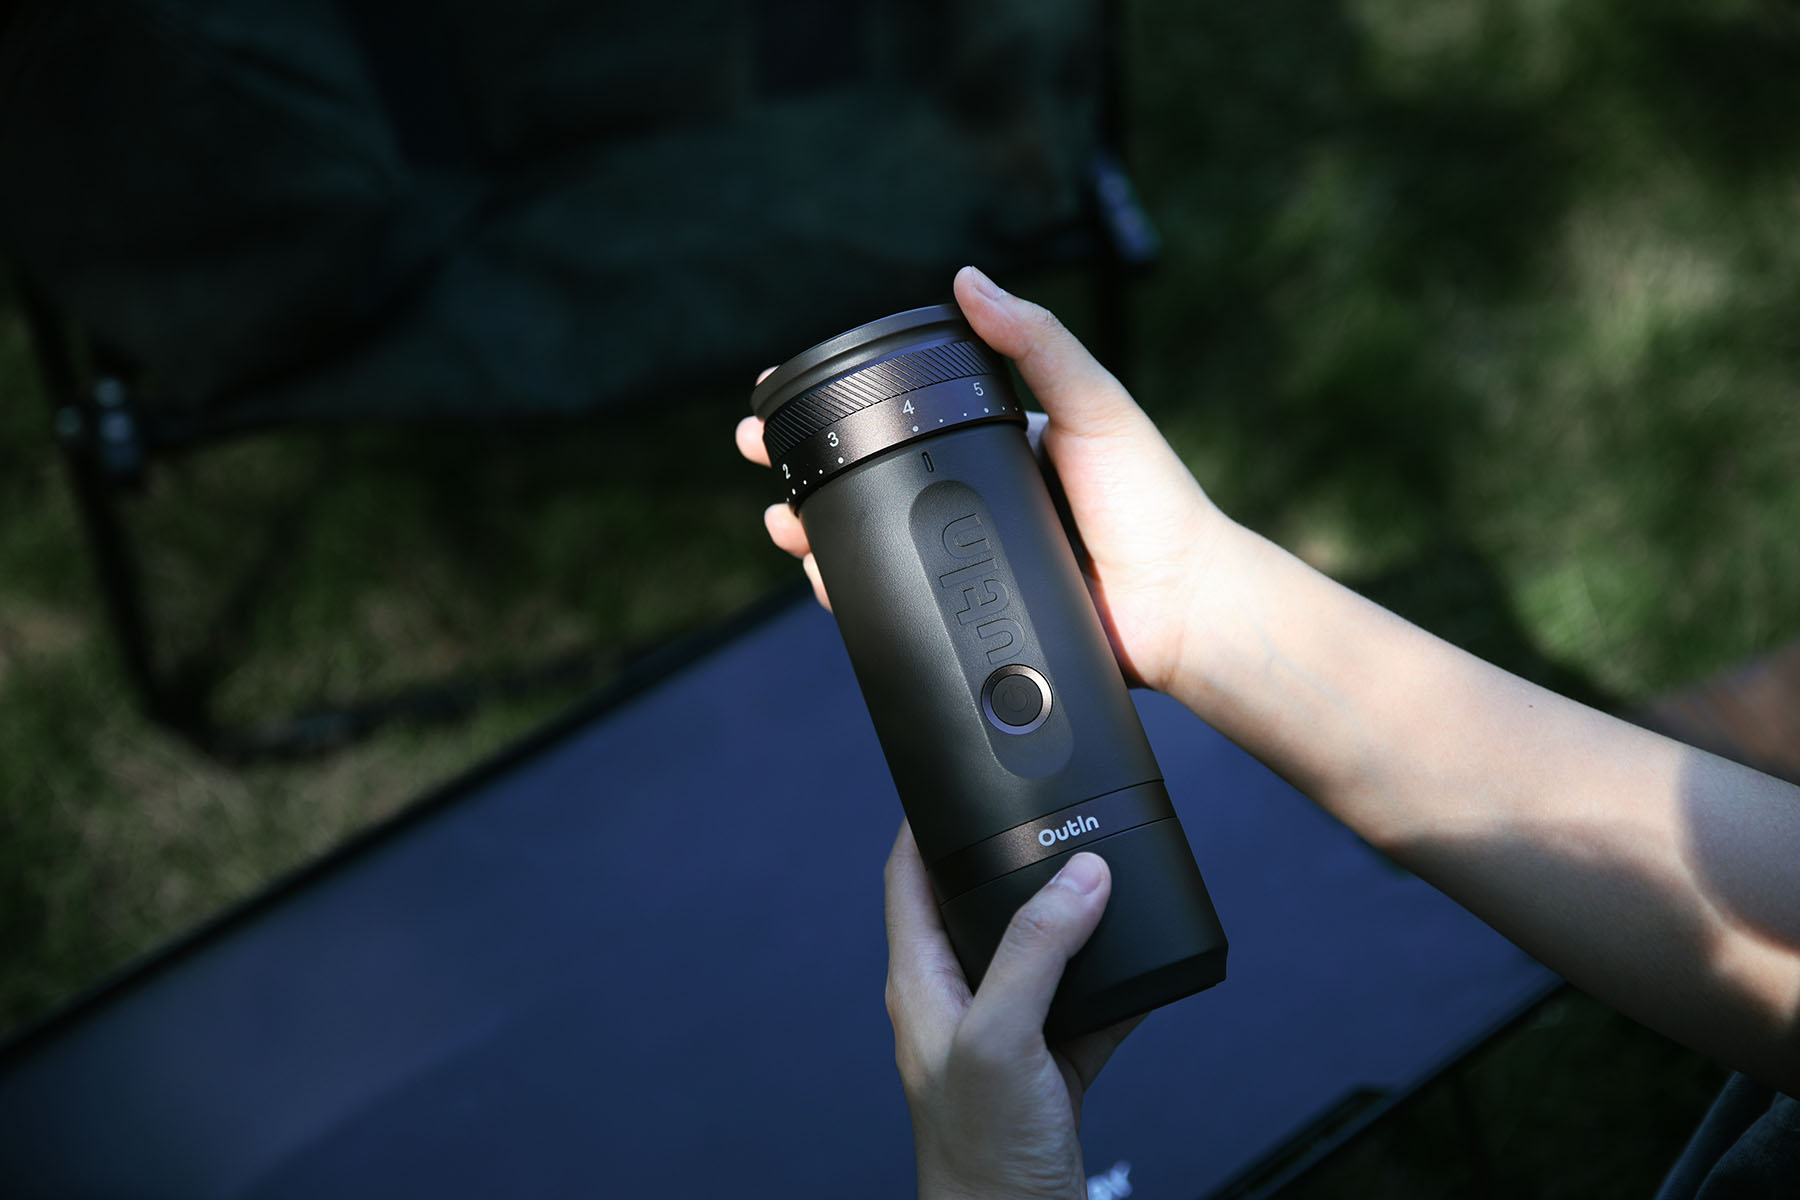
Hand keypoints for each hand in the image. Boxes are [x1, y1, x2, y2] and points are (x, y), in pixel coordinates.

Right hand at [734, 265, 1230, 692]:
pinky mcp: (972, 614)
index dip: (839, 407)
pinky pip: (901, 601)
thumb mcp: (1094, 403)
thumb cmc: (1152, 500)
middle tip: (758, 457)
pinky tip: (824, 579)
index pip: (901, 416)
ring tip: (782, 523)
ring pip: (872, 540)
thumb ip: (1035, 342)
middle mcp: (974, 500)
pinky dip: (853, 592)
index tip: (786, 396)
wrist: (1182, 607)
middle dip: (804, 468)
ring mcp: (968, 559)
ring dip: (814, 530)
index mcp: (996, 443)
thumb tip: (968, 278)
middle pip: (870, 479)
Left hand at [884, 824, 1140, 1199]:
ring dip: (1072, 918)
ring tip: (1105, 878)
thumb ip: (1036, 951)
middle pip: (978, 905)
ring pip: (1039, 951)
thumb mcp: (1002, 1036)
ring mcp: (1005, 1033)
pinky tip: (1141, 961)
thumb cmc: (981, 1155)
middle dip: (1012, 860)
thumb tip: (1078, 878)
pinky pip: (1084, 1003)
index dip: (922, 823)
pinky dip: (1114, 981)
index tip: (950, 779)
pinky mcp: (1049, 1065)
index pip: (906, 877)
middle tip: (1047, 816)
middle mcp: (958, 999)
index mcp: (921, 982)